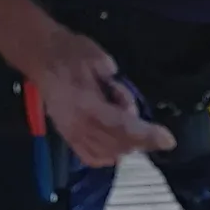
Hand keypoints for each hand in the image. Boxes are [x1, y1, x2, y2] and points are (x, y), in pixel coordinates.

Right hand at [35, 29, 175, 167]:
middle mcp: (79, 126)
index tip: (168, 140)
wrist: (41, 56)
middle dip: (138, 135)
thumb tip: (126, 103)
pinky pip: (92, 157)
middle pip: (119, 144)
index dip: (147, 135)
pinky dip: (109, 154)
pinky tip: (114, 141)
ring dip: (125, 142)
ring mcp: (71, 134)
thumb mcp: (98, 59)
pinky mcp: (67, 137)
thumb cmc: (71, 52)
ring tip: (119, 114)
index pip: (123, 127)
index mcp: (87, 105)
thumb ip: (116, 84)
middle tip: (127, 103)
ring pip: (109, 153)